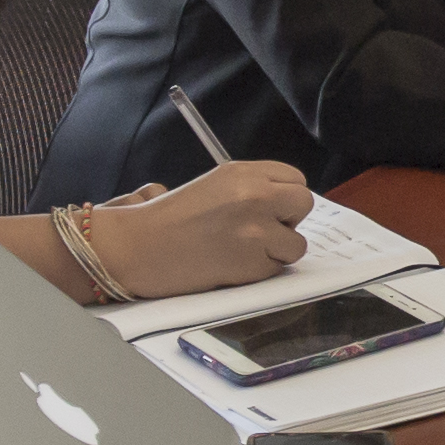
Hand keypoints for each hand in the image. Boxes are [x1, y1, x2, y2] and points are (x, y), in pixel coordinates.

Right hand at [92, 160, 314, 296]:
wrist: (141, 248)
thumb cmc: (171, 220)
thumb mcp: (215, 186)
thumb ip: (253, 188)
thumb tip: (287, 202)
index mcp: (243, 173)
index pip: (295, 179)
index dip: (285, 197)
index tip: (273, 208)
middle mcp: (255, 195)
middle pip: (303, 204)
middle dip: (289, 220)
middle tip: (263, 230)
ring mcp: (257, 230)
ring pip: (297, 243)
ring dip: (277, 251)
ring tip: (244, 250)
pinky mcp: (253, 262)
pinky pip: (277, 268)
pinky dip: (261, 271)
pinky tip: (233, 263)